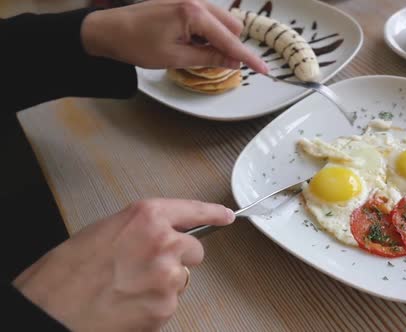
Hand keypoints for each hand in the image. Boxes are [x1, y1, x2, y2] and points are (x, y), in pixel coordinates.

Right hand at [12, 199, 234, 330]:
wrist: (51, 310)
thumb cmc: (67, 271)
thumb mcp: (105, 231)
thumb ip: (141, 228)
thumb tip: (161, 233)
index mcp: (146, 217)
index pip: (193, 211)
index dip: (212, 213)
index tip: (226, 216)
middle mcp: (163, 243)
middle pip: (194, 250)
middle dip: (177, 258)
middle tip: (144, 266)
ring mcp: (167, 277)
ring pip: (181, 279)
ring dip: (163, 283)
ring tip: (127, 287)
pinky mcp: (165, 307)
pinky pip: (169, 302)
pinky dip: (154, 305)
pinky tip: (128, 303)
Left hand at [81, 0, 267, 71]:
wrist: (109, 30)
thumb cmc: (136, 44)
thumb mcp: (176, 57)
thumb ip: (209, 58)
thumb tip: (234, 62)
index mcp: (194, 13)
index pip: (230, 40)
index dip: (247, 58)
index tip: (264, 70)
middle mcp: (195, 0)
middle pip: (232, 27)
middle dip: (229, 47)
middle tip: (211, 63)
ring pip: (222, 22)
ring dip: (217, 40)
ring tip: (193, 51)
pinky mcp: (184, 2)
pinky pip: (209, 18)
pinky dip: (207, 33)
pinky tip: (189, 42)